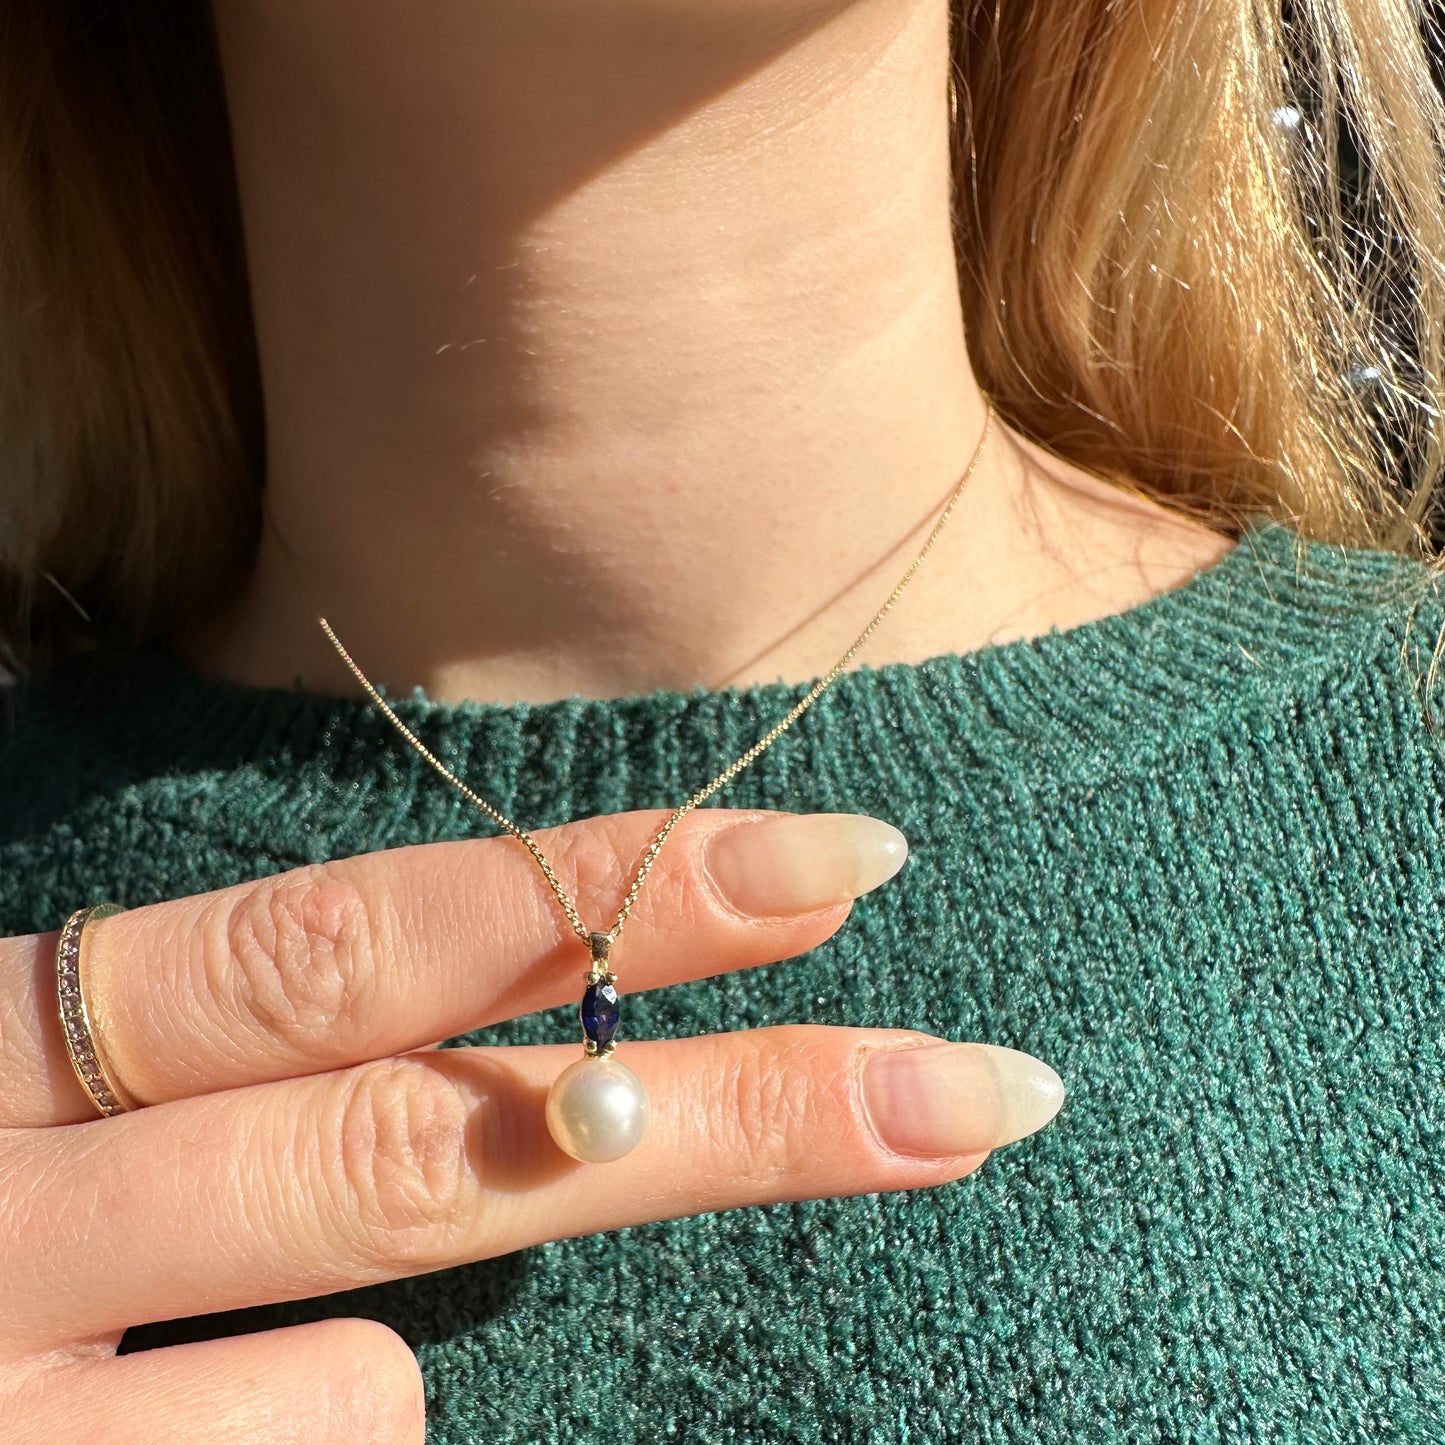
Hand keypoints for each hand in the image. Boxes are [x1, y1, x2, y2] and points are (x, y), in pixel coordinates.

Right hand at [0, 808, 1062, 1443]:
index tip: (835, 865)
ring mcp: (6, 1412)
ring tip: (187, 1361)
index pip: (365, 944)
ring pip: (360, 1396)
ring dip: (358, 1379)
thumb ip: (173, 1047)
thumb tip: (463, 1017)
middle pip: (446, 1136)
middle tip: (980, 1084)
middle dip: (730, 1102)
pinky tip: (166, 1429)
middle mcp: (5, 1214)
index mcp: (5, 1047)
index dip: (607, 896)